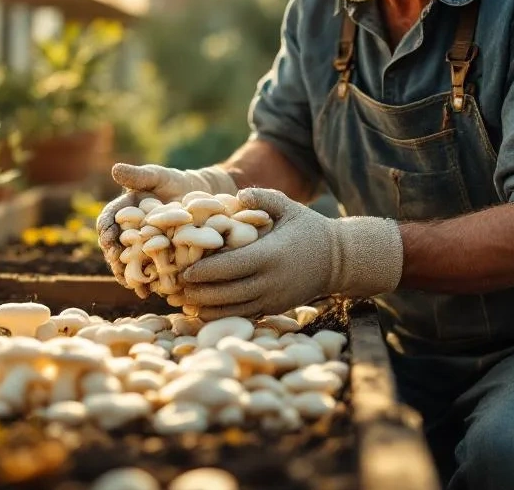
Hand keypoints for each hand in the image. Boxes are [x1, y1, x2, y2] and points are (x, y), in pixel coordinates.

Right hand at [96, 163, 236, 291]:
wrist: (198, 196)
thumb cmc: (173, 182)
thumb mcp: (156, 176)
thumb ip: (137, 176)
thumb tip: (114, 169)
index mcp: (121, 211)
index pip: (107, 221)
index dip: (106, 231)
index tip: (108, 238)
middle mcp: (127, 231)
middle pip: (114, 247)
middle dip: (114, 257)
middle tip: (117, 264)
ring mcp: (140, 246)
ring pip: (128, 262)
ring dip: (126, 274)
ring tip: (130, 284)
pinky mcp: (156, 258)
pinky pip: (148, 271)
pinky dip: (147, 281)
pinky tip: (149, 292)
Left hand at [180, 188, 404, 319]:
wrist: (339, 260)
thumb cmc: (309, 229)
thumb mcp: (289, 206)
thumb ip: (262, 198)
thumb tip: (237, 196)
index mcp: (270, 256)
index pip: (229, 267)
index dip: (203, 272)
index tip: (183, 271)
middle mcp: (270, 282)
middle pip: (226, 293)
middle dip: (198, 293)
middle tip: (174, 288)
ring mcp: (273, 299)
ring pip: (233, 310)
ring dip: (207, 308)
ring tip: (184, 302)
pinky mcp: (275, 309)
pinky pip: (244, 316)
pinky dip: (222, 316)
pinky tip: (204, 312)